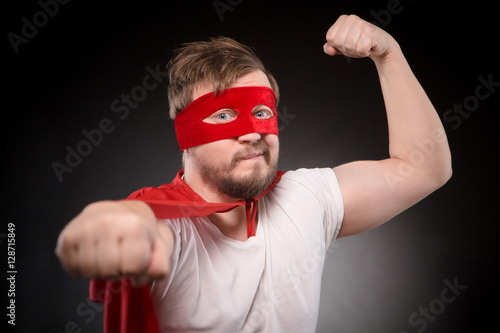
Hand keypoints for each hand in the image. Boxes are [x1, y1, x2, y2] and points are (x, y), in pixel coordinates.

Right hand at [55, 200, 172, 286]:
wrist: (113, 212)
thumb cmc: (136, 232)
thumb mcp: (157, 246)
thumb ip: (159, 266)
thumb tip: (140, 280)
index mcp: (133, 225)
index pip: (133, 267)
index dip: (136, 269)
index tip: (136, 256)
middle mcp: (107, 223)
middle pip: (110, 271)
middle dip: (117, 271)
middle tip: (119, 257)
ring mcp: (85, 229)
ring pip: (90, 272)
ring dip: (99, 271)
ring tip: (106, 255)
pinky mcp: (67, 237)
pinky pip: (74, 270)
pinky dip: (83, 269)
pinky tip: (92, 254)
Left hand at [323, 14, 397, 61]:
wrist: (381, 46)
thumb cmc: (360, 44)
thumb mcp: (342, 46)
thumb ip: (331, 48)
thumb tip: (328, 50)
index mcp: (342, 19)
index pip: (330, 38)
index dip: (338, 46)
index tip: (348, 43)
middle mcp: (351, 18)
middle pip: (338, 42)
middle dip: (347, 49)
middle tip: (356, 45)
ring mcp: (361, 24)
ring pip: (348, 46)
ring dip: (356, 52)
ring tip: (363, 46)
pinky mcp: (370, 32)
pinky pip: (360, 49)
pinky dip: (364, 52)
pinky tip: (369, 47)